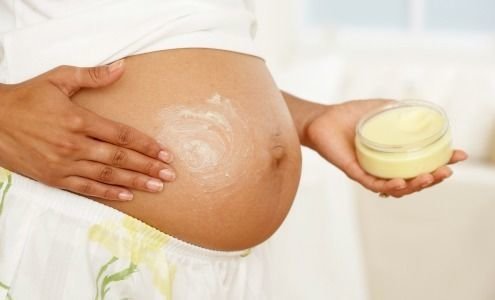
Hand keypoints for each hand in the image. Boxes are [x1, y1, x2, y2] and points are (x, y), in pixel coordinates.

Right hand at [0, 61, 175, 200]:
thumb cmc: (27, 99)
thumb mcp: (57, 79)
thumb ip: (91, 76)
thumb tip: (121, 67)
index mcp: (79, 120)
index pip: (121, 135)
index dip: (146, 145)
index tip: (164, 153)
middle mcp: (74, 144)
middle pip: (119, 158)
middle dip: (148, 167)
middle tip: (169, 174)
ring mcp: (64, 164)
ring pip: (107, 176)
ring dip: (135, 182)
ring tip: (157, 187)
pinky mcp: (54, 178)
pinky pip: (86, 189)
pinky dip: (108, 193)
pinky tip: (127, 196)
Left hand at [306, 99, 467, 197]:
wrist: (321, 119)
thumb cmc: (349, 115)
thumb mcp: (379, 108)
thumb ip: (398, 109)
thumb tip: (422, 109)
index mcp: (393, 155)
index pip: (422, 163)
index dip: (442, 162)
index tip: (459, 156)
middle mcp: (384, 167)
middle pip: (413, 181)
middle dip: (433, 179)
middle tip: (445, 172)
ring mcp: (370, 171)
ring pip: (397, 187)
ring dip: (415, 186)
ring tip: (427, 178)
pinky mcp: (354, 172)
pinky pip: (373, 183)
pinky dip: (387, 185)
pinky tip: (399, 182)